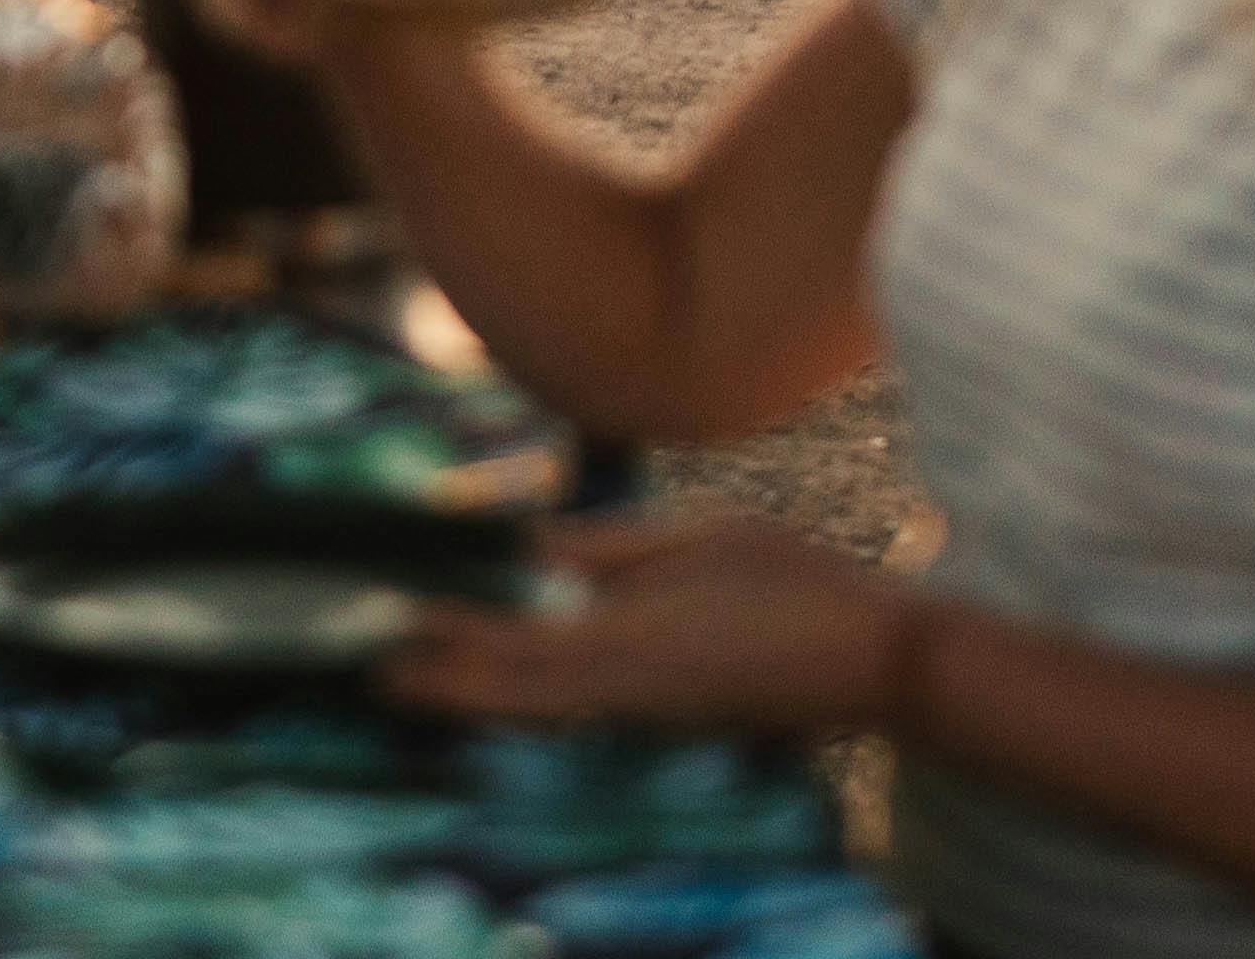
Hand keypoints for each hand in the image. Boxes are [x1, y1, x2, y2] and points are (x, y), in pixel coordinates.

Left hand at [383, 513, 915, 732]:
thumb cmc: (796, 583)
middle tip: (374, 671)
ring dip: (477, 694)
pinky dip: (527, 700)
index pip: (514, 642)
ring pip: (542, 708)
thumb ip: (610, 549)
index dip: (448, 635)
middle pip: (512, 693)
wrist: (880, 662)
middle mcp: (627, 688)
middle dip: (442, 683)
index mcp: (629, 641)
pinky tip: (505, 684)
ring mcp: (649, 711)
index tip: (392, 619)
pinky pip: (580, 711)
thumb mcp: (698, 538)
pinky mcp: (669, 716)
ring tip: (417, 677)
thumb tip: (532, 550)